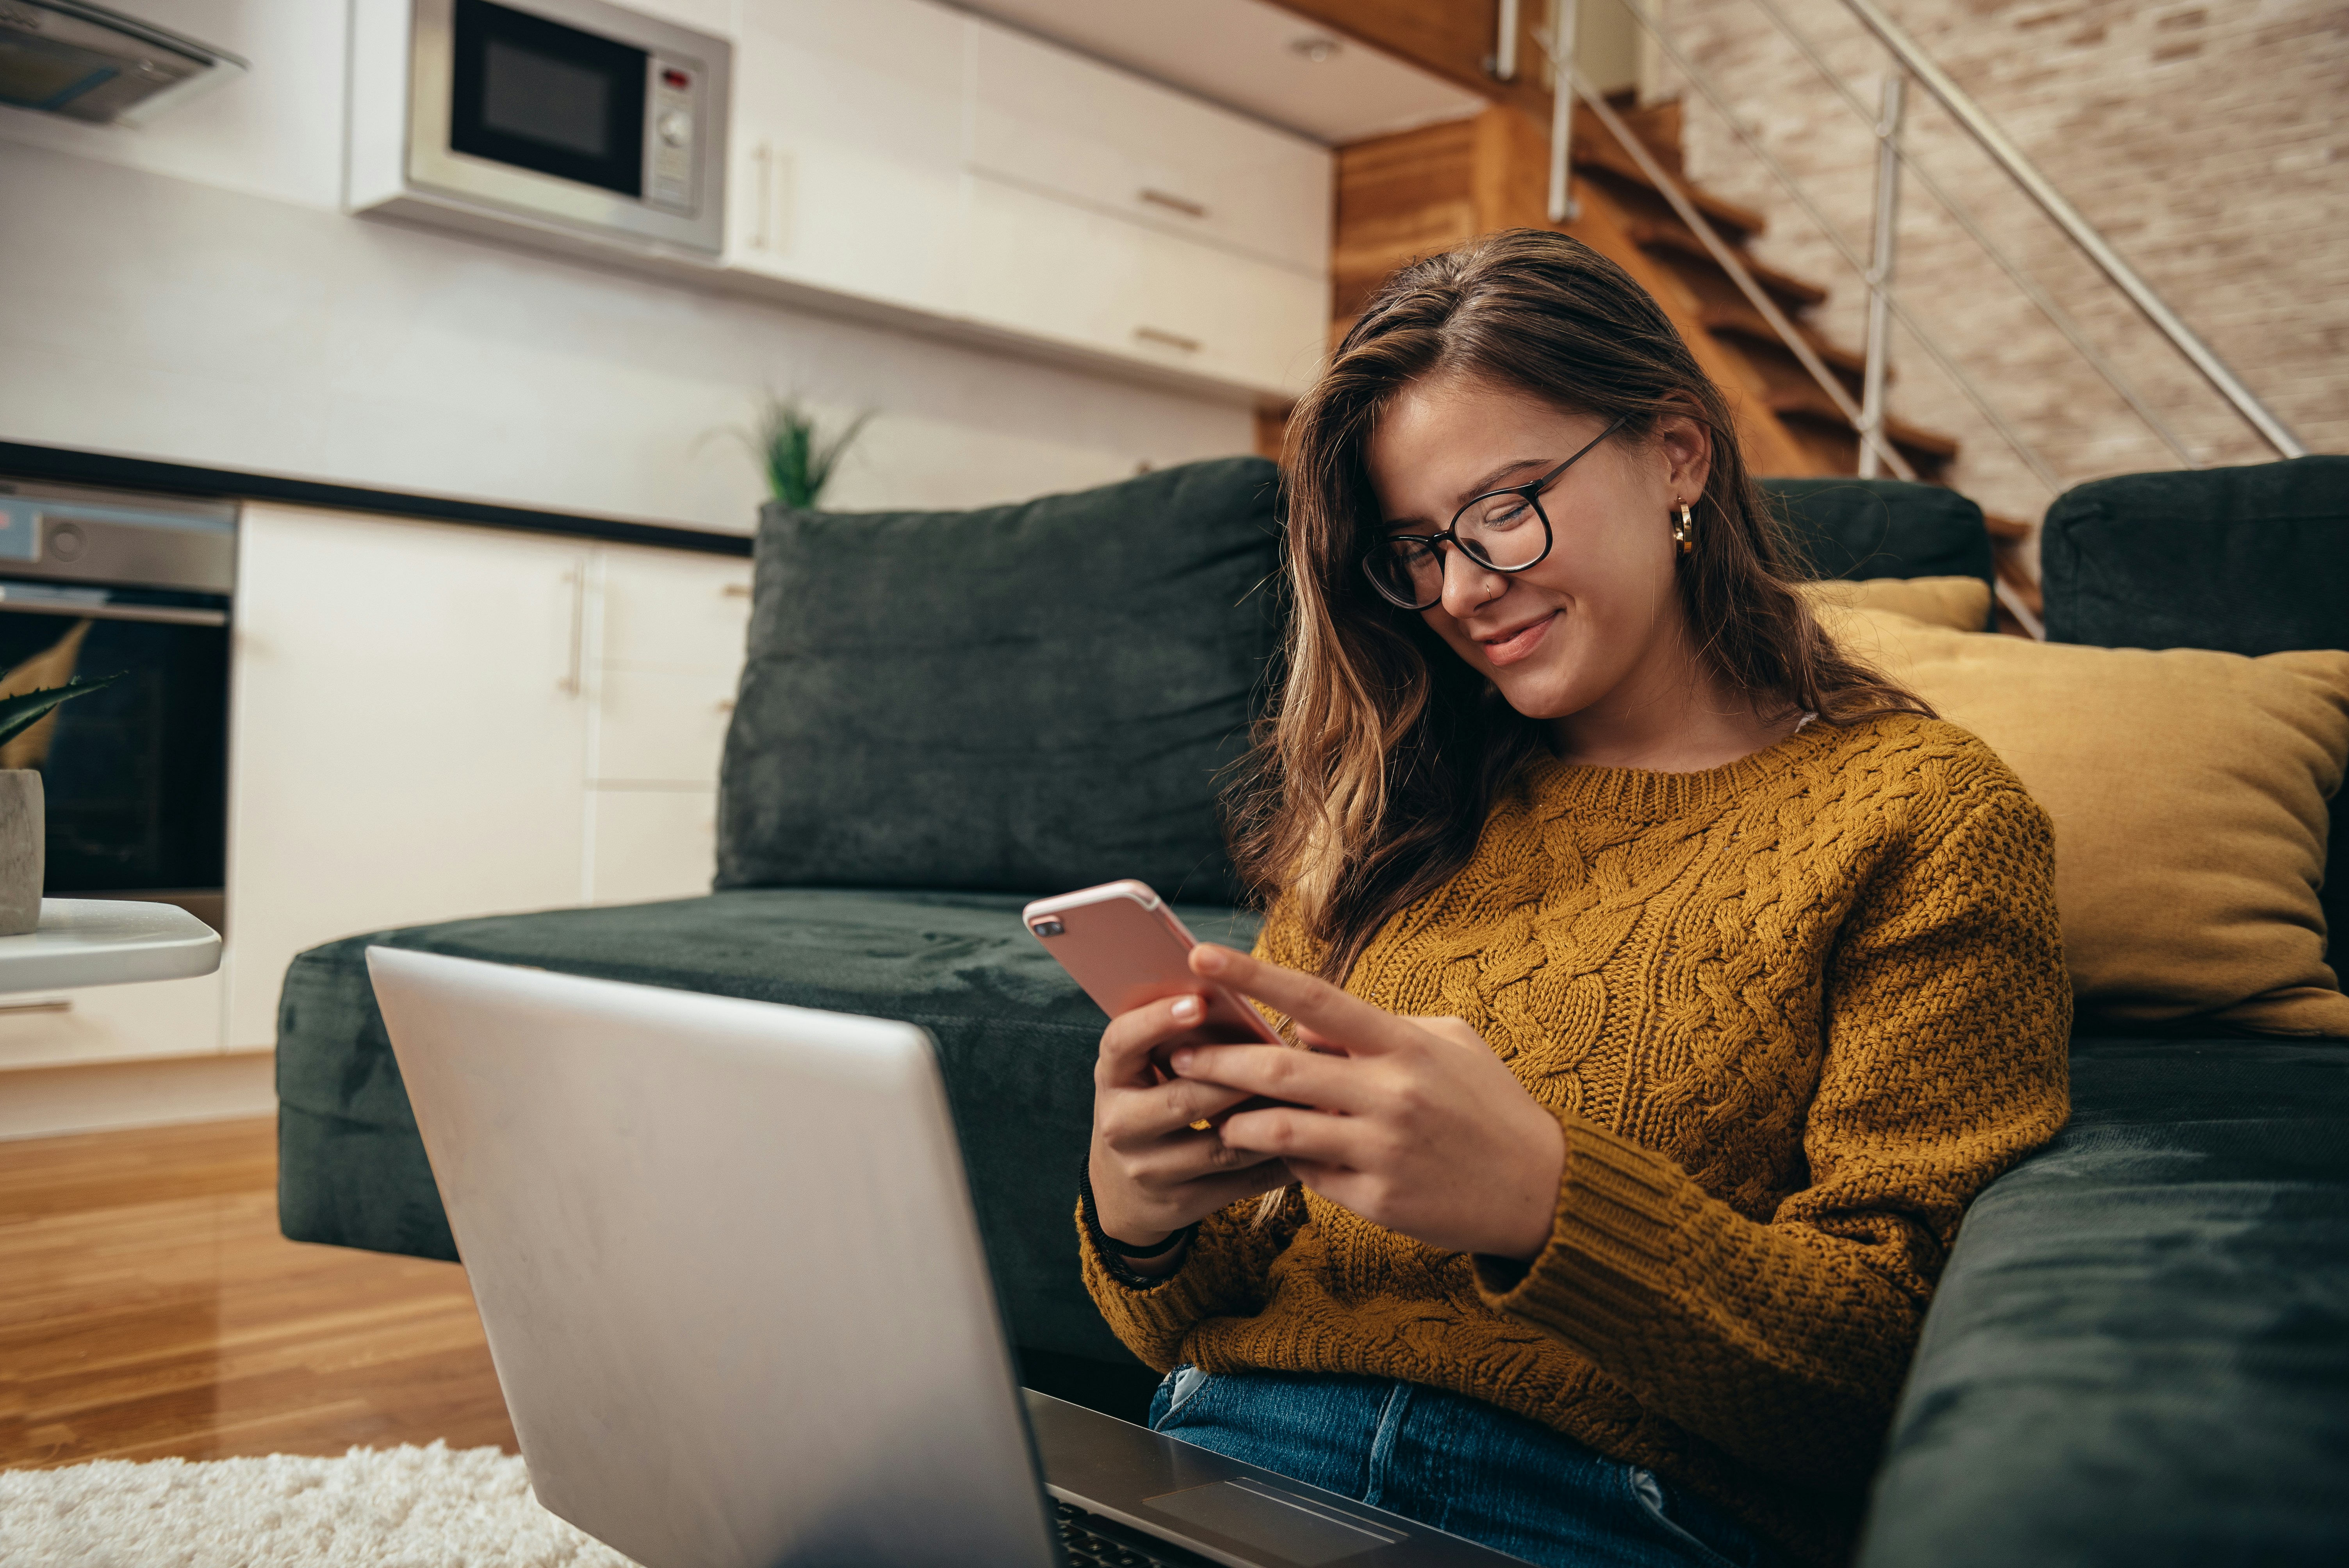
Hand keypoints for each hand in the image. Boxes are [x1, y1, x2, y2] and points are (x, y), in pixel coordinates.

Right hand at [1088, 991, 1293, 1270]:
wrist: (1120, 1192)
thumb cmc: (1146, 1105)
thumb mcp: (1144, 1071)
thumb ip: (1176, 1038)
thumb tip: (1235, 994)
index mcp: (1111, 1078)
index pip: (1122, 1042)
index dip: (1158, 1021)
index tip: (1198, 1001)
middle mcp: (1120, 1126)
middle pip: (1183, 1099)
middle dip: (1237, 1076)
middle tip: (1285, 1052)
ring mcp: (1149, 1170)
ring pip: (1222, 1146)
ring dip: (1272, 1121)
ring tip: (1315, 1096)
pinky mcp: (1182, 1204)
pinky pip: (1241, 1183)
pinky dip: (1281, 1161)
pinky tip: (1313, 1140)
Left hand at [1169, 945, 1566, 1261]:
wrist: (1540, 1189)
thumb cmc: (1488, 1105)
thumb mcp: (1448, 1044)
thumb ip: (1377, 1027)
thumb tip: (1308, 1021)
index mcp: (1403, 1044)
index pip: (1313, 998)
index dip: (1251, 975)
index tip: (1199, 957)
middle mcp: (1388, 1093)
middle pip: (1278, 1066)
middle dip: (1218, 1058)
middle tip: (1178, 1051)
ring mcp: (1380, 1149)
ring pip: (1277, 1128)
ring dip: (1235, 1120)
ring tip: (1217, 1114)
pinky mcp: (1376, 1200)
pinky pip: (1306, 1175)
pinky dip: (1284, 1160)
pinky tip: (1277, 1155)